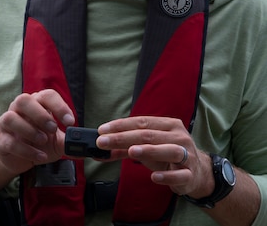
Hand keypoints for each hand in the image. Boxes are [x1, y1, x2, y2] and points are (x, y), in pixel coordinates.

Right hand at [0, 89, 74, 174]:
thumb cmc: (39, 142)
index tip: (70, 121)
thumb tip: (83, 146)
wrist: (19, 158)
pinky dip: (26, 149)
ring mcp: (7, 123)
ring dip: (29, 130)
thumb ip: (68, 141)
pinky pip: (9, 141)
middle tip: (53, 129)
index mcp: (37, 103)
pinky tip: (39, 155)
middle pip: (24, 100)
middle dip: (40, 114)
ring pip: (11, 118)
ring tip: (43, 141)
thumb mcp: (56, 141)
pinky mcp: (1, 140)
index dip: (59, 106)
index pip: (47, 95)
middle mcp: (20, 109)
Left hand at [97, 116, 213, 197]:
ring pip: (169, 150)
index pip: (142, 122)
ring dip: (149, 150)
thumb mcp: (146, 149)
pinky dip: (167, 175)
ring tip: (132, 151)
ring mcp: (186, 154)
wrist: (197, 172)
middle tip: (104, 141)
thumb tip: (100, 151)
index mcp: (168, 125)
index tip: (102, 130)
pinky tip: (154, 176)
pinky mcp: (190, 174)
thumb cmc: (167, 155)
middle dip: (124, 137)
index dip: (121, 125)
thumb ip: (124, 148)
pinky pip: (179, 174)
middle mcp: (178, 136)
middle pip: (149, 135)